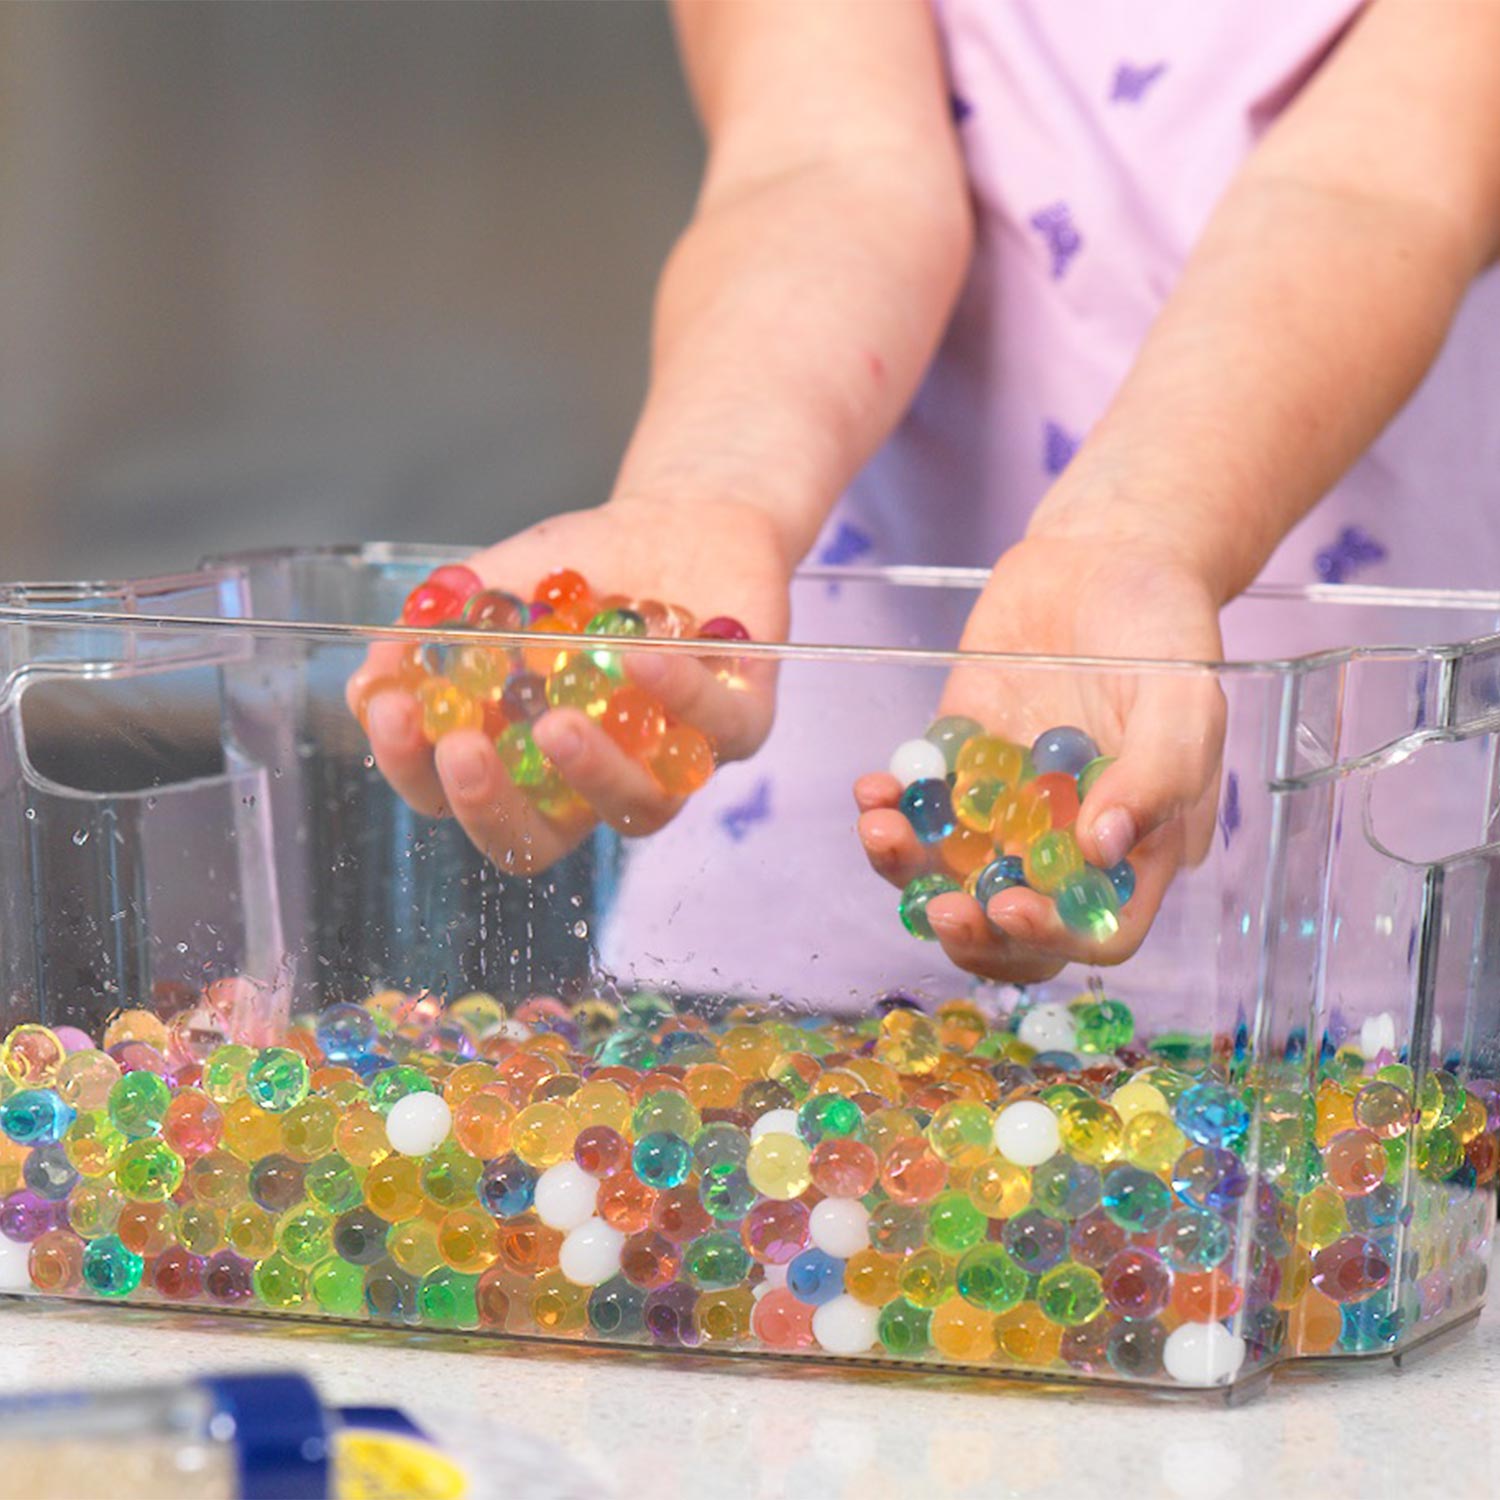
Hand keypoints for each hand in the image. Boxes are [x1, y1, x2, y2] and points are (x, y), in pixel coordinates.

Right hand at [348, 495, 790, 872]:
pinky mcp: (742, 725)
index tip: (394, 712)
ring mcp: (671, 762)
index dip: (420, 772)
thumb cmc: (580, 569)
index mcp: (529, 763)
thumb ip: (435, 633)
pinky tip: (636, 655)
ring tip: (553, 725)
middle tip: (462, 750)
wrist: (680, 517)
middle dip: (491, 806)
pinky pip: (716, 731)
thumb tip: (370, 683)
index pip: (463, 801)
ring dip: (591, 775)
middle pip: (540, 841)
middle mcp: (597, 781)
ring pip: (638, 811)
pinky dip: (675, 695)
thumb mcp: (494, 588)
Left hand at [855, 532, 1224, 983]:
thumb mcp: (1183, 697)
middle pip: (1013, 922)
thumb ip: (1155, 777)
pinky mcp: (958, 761)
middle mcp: (1065, 841)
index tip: (1008, 910)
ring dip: (910, 870)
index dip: (1054, 936)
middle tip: (937, 904)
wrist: (1106, 552)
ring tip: (881, 833)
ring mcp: (1006, 804)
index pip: (1098, 929)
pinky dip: (889, 809)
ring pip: (952, 871)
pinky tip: (872, 791)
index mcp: (1134, 846)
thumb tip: (1099, 852)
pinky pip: (918, 807)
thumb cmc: (1164, 629)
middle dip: (970, 927)